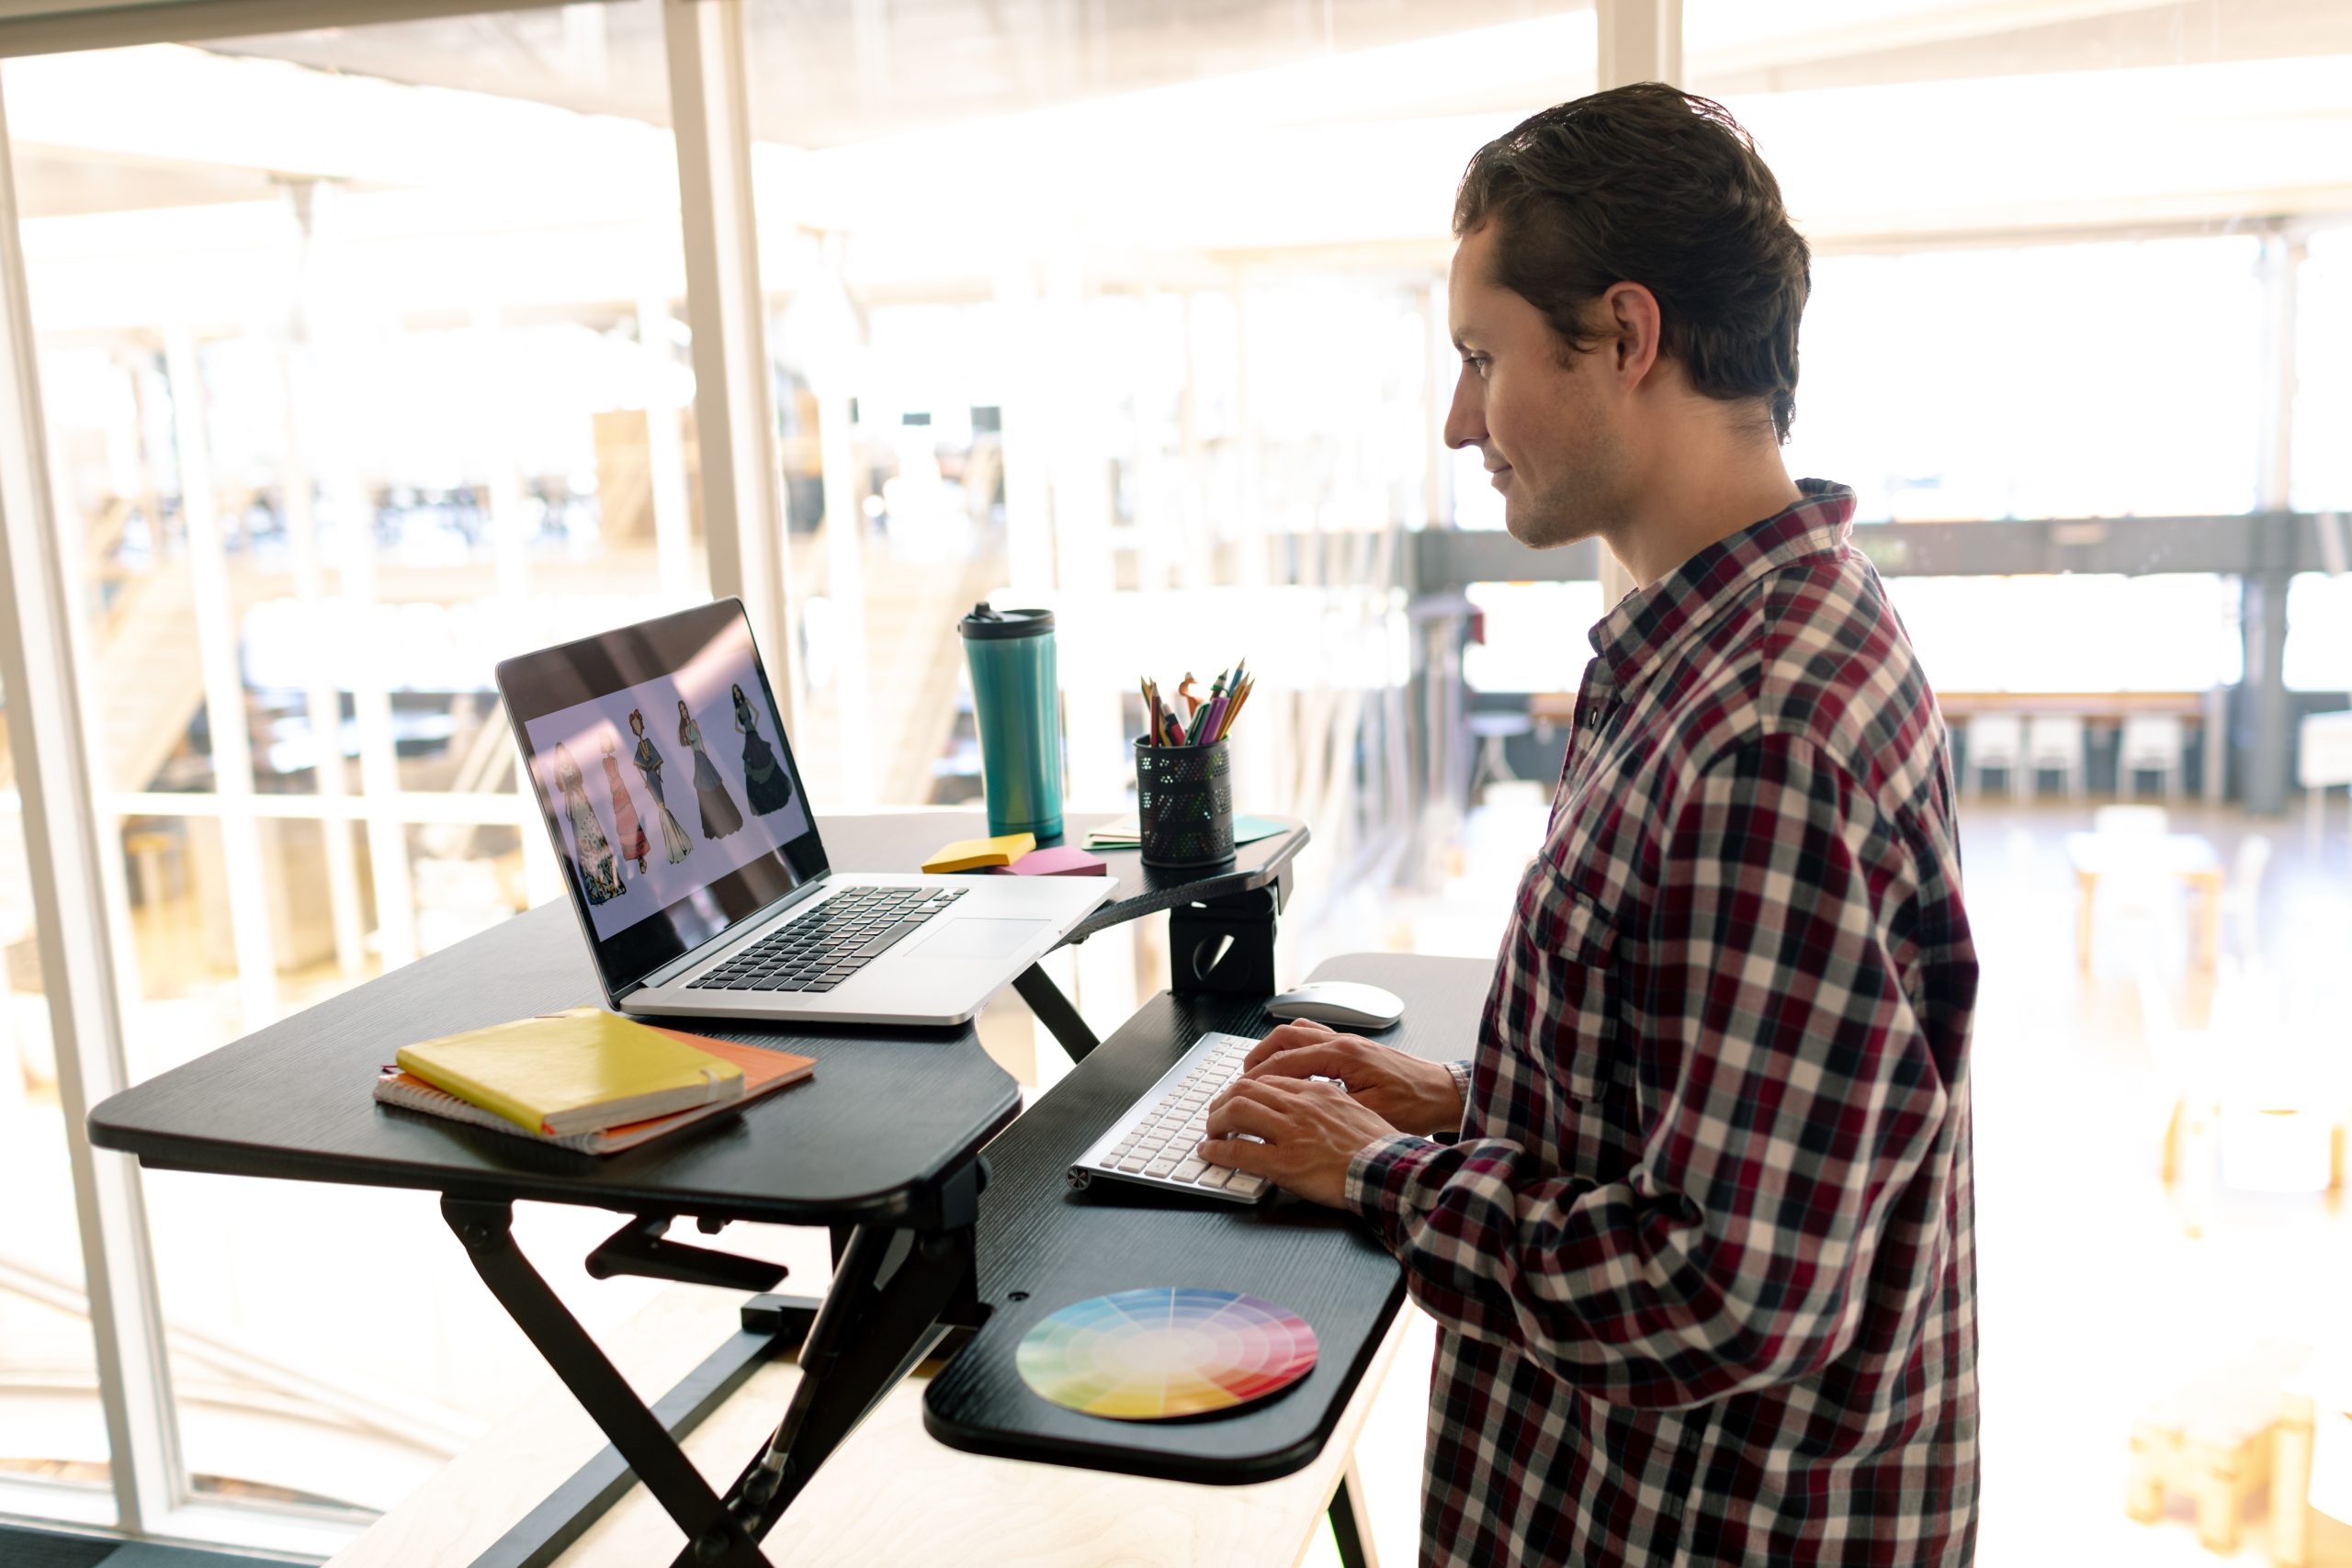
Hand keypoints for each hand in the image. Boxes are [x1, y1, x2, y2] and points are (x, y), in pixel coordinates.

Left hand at [1199, 1075, 1401, 1208]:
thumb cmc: (1380, 1147)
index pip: (1270, 1080)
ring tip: (1210, 1132)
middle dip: (1224, 1100)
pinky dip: (1217, 1150)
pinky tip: (1210, 1152)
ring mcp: (1291, 1132)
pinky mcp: (1285, 1162)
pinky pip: (1239, 1150)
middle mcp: (1301, 1105)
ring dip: (1215, 1121)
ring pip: (1236, 1111)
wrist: (1391, 1171)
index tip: (1239, 1100)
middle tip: (1216, 1114)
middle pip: (1246, 1088)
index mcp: (1318, 1091)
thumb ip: (1328, 1105)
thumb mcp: (1357, 1110)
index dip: (1247, 1089)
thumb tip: (1310, 1112)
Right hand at [1241, 1022, 1463, 1137]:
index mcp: (1344, 1055)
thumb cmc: (1415, 1106)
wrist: (1444, 1094)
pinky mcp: (1355, 1049)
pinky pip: (1314, 1038)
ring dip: (1274, 1050)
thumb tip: (1295, 1117)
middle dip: (1258, 1059)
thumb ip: (1330, 1110)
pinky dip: (1294, 1049)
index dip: (1258, 1078)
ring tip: (1258, 1073)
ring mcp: (1349, 1042)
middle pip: (1285, 1037)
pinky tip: (1290, 1069)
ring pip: (1298, 1033)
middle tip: (1240, 1082)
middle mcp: (1344, 1042)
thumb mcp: (1369, 1115)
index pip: (1286, 1060)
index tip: (1239, 1094)